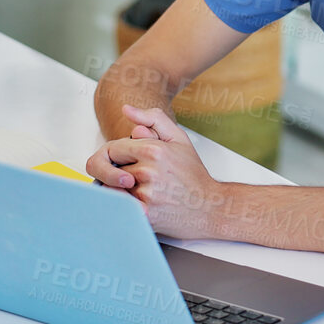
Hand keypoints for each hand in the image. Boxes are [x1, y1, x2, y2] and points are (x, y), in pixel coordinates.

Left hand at [82, 106, 219, 237]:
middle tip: (142, 178)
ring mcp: (146, 194)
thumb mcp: (178, 138)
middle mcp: (148, 171)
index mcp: (153, 150)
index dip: (120, 157)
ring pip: (115, 188)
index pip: (113, 149)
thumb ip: (152, 119)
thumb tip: (126, 109)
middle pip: (113, 169)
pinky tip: (144, 203)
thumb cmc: (193, 174)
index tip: (131, 162)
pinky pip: (120, 205)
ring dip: (124, 190)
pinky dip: (126, 205)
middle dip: (123, 173)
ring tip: (146, 191)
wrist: (210, 207)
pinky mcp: (144, 214)